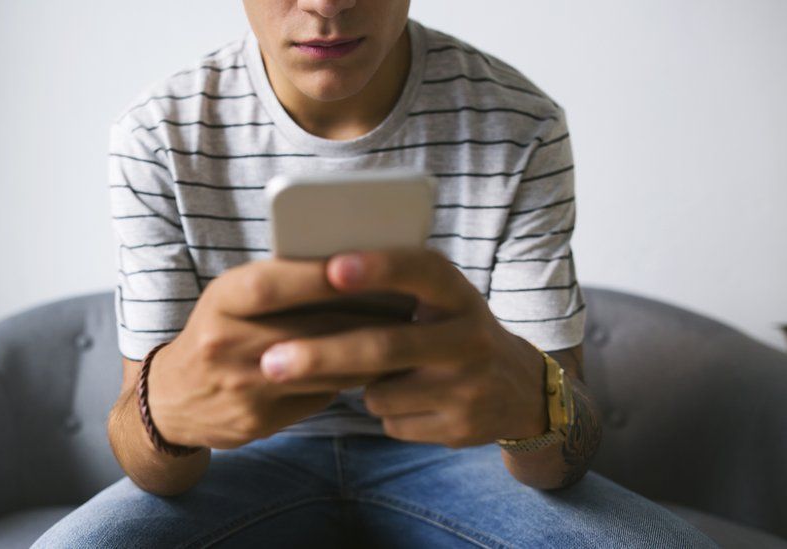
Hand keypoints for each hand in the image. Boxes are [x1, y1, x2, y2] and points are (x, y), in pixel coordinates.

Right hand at [145, 256, 411, 449]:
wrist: (173, 399)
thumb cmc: (218, 332)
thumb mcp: (231, 298)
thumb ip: (279, 284)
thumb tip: (352, 267)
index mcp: (220, 302)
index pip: (269, 285)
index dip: (315, 276)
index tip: (362, 263)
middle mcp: (226, 344)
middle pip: (308, 329)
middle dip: (364, 315)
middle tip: (410, 302)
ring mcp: (241, 387)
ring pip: (323, 368)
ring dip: (369, 350)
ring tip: (406, 332)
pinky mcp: (257, 421)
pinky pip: (319, 397)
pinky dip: (351, 379)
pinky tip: (378, 366)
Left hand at [258, 247, 549, 448]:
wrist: (518, 389)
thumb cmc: (451, 328)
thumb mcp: (440, 299)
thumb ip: (395, 287)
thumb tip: (312, 276)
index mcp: (458, 294)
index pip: (421, 271)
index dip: (378, 269)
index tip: (332, 268)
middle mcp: (469, 338)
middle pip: (386, 346)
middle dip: (322, 354)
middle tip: (269, 362)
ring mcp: (468, 387)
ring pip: (380, 391)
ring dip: (359, 385)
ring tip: (384, 371)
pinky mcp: (459, 428)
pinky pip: (392, 421)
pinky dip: (384, 410)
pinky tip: (410, 399)